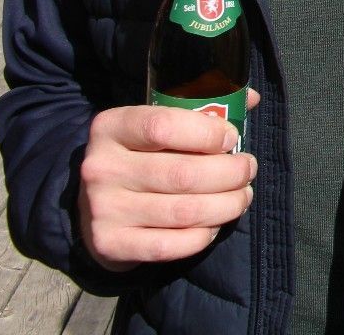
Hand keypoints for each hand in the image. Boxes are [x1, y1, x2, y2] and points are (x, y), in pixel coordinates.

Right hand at [76, 91, 260, 269]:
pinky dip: (203, 236)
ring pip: (184, 211)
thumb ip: (202, 109)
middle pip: (183, 174)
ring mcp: (103, 209)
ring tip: (242, 196)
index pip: (164, 126)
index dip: (208, 133)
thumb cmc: (141, 156)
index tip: (232, 139)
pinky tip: (214, 224)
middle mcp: (101, 168)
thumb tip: (251, 99)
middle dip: (231, 173)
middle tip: (247, 170)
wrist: (92, 204)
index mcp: (112, 127)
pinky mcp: (110, 244)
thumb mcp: (158, 123)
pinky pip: (171, 245)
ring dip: (227, 205)